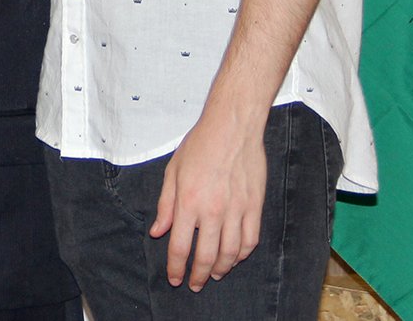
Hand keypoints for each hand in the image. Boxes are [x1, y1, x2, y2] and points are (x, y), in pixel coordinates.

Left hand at [149, 111, 265, 290]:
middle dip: (198, 275)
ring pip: (231, 253)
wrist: (232, 127)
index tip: (175, 278)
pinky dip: (242, 254)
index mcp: (188, 202)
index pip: (180, 247)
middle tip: (194, 284)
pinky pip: (250, 240)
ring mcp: (237, 210)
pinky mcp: (254, 207)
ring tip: (214, 275)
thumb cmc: (199, 145)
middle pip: (206, 256)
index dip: (176, 268)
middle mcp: (213, 211)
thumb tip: (157, 232)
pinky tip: (235, 257)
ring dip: (221, 269)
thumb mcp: (172, 172)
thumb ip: (165, 205)